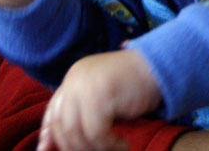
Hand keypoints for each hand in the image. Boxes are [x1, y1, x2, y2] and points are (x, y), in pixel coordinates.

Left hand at [38, 50, 161, 150]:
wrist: (161, 66)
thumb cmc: (136, 84)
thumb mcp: (103, 98)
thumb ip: (81, 113)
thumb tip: (47, 145)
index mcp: (74, 77)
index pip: (52, 111)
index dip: (49, 134)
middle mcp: (75, 79)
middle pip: (61, 125)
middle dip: (74, 147)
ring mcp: (86, 85)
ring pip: (76, 133)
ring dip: (94, 149)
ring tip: (114, 149)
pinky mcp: (100, 94)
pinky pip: (96, 133)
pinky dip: (109, 145)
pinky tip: (124, 145)